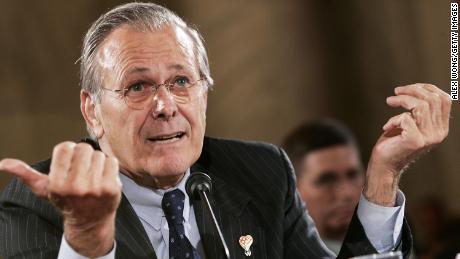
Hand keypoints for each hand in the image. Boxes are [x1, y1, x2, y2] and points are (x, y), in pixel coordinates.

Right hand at [0, 142, 121, 256]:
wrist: (90, 221)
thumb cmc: (67, 201)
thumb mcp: (44, 189)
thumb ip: (26, 174)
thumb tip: (3, 164)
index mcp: (57, 184)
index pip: (64, 147)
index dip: (68, 151)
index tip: (69, 161)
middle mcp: (76, 187)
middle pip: (83, 148)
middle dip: (83, 155)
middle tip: (82, 168)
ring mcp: (95, 188)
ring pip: (98, 154)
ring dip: (97, 162)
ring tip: (93, 174)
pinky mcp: (111, 188)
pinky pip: (112, 161)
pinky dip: (109, 166)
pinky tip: (103, 177)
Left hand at [365, 83, 450, 205]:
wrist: (384, 164)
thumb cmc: (394, 141)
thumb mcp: (411, 122)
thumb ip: (419, 109)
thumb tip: (418, 88)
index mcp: (441, 127)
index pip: (444, 99)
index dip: (426, 88)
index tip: (407, 88)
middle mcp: (439, 133)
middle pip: (432, 99)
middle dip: (412, 90)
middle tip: (395, 92)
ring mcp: (429, 137)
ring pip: (420, 106)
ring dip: (402, 100)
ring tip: (389, 101)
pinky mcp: (415, 141)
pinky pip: (405, 118)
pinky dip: (393, 119)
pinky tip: (387, 127)